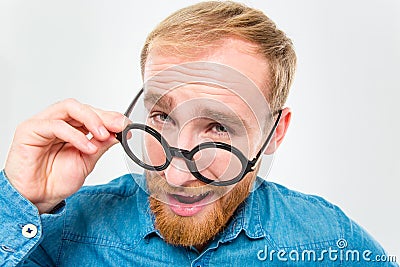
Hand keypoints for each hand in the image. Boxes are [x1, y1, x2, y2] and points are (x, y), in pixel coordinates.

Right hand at [4, 98, 127, 213]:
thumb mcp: (87, 161)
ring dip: (91, 120)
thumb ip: (101, 146)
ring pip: (70, 108)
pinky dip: (75, 135)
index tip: (126, 125)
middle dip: (104, 116)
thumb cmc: (56, 181)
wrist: (37, 199)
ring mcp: (43, 123)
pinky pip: (56, 125)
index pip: (92, 113)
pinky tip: (87, 147)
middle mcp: (57, 122)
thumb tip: (118, 133)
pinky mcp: (30, 130)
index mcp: (71, 128)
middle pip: (82, 107)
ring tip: (104, 136)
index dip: (110, 117)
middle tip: (119, 126)